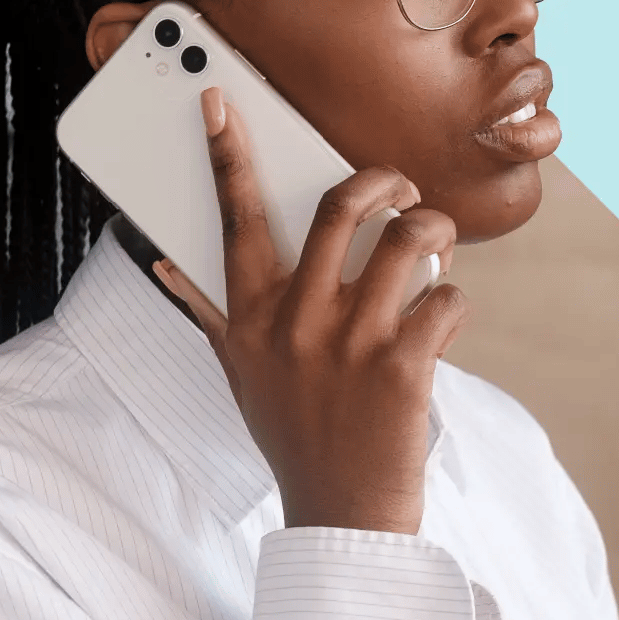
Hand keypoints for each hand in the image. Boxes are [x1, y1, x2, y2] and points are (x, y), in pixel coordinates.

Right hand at [153, 86, 470, 534]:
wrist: (341, 516)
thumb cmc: (294, 438)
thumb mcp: (241, 377)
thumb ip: (212, 315)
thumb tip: (165, 265)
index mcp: (251, 319)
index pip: (235, 220)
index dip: (226, 156)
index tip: (219, 103)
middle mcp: (296, 323)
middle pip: (340, 207)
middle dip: (380, 181)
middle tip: (397, 189)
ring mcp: (351, 343)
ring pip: (409, 239)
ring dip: (433, 230)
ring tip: (433, 246)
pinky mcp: (403, 367)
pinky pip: (446, 297)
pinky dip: (454, 301)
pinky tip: (442, 323)